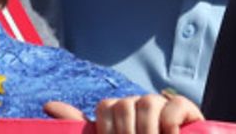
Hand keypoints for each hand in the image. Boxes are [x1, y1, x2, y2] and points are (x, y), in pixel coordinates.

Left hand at [45, 91, 204, 132]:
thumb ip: (80, 127)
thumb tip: (48, 105)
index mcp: (122, 114)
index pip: (107, 107)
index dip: (107, 130)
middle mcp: (141, 106)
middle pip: (125, 104)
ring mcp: (165, 107)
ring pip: (147, 103)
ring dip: (147, 131)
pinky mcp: (188, 110)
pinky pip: (173, 106)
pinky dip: (169, 125)